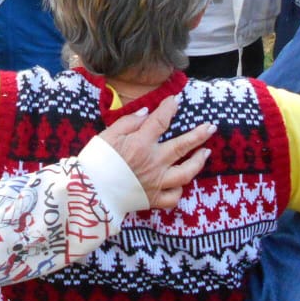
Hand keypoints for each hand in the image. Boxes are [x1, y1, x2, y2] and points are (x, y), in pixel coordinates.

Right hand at [99, 96, 214, 209]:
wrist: (89, 193)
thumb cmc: (95, 161)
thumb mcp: (107, 135)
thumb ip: (129, 122)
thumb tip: (148, 113)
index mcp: (141, 144)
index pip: (160, 121)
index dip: (169, 108)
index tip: (176, 100)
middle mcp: (154, 162)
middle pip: (183, 146)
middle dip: (199, 134)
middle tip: (210, 127)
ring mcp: (156, 182)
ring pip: (186, 172)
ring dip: (198, 161)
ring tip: (206, 152)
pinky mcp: (153, 199)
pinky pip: (173, 197)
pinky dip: (179, 190)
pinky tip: (181, 182)